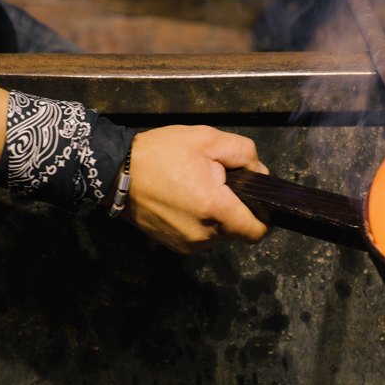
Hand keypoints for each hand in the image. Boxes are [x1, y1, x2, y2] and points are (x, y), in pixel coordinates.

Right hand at [123, 125, 270, 253]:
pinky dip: (202, 221)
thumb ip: (244, 153)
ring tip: (198, 189)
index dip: (265, 219)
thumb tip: (260, 174)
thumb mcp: (208, 139)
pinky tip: (187, 200)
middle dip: (238, 209)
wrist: (118, 172)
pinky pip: (202, 236)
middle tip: (220, 183)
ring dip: (218, 215)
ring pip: (220, 234)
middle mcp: (203, 233)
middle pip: (238, 230)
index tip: (260, 203)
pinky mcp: (175, 245)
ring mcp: (188, 243)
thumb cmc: (160, 154)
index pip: (256, 232)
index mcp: (214, 209)